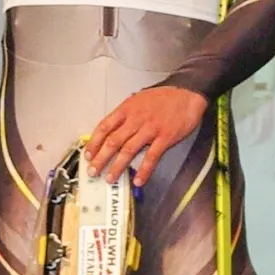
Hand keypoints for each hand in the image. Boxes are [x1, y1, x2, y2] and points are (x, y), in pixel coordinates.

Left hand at [85, 85, 209, 188]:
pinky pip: (152, 157)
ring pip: (129, 150)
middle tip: (93, 171)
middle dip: (101, 158)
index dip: (94, 143)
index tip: (88, 155)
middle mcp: (135, 119)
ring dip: (117, 166)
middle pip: (113, 141)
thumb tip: (111, 129)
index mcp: (127, 109)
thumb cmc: (162, 97)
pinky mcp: (165, 138)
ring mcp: (150, 129)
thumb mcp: (138, 99)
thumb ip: (125, 114)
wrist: (187, 93)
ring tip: (110, 178)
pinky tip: (138, 180)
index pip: (104, 127)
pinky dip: (144, 170)